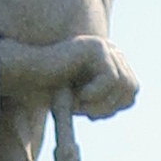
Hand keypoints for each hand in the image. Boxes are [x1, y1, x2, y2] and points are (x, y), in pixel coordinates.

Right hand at [0, 32, 138, 118]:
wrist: (28, 75)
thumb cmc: (52, 89)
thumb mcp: (85, 99)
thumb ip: (108, 97)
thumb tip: (132, 99)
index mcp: (111, 61)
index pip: (132, 90)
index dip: (113, 107)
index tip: (91, 114)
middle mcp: (111, 50)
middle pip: (131, 88)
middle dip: (108, 108)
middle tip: (84, 113)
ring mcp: (104, 46)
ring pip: (123, 84)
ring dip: (101, 104)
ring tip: (79, 105)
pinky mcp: (95, 48)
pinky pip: (111, 79)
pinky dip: (94, 95)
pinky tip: (77, 96)